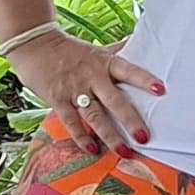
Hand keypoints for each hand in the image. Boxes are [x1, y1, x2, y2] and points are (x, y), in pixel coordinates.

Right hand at [14, 29, 163, 152]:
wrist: (34, 44)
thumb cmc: (69, 49)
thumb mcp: (96, 49)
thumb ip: (117, 50)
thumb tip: (141, 43)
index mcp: (105, 63)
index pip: (129, 71)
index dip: (144, 80)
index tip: (161, 90)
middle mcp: (92, 77)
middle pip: (114, 101)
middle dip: (130, 120)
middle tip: (144, 137)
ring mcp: (75, 90)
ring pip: (95, 116)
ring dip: (109, 135)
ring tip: (123, 151)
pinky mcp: (58, 100)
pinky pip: (71, 122)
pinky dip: (81, 137)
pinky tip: (92, 150)